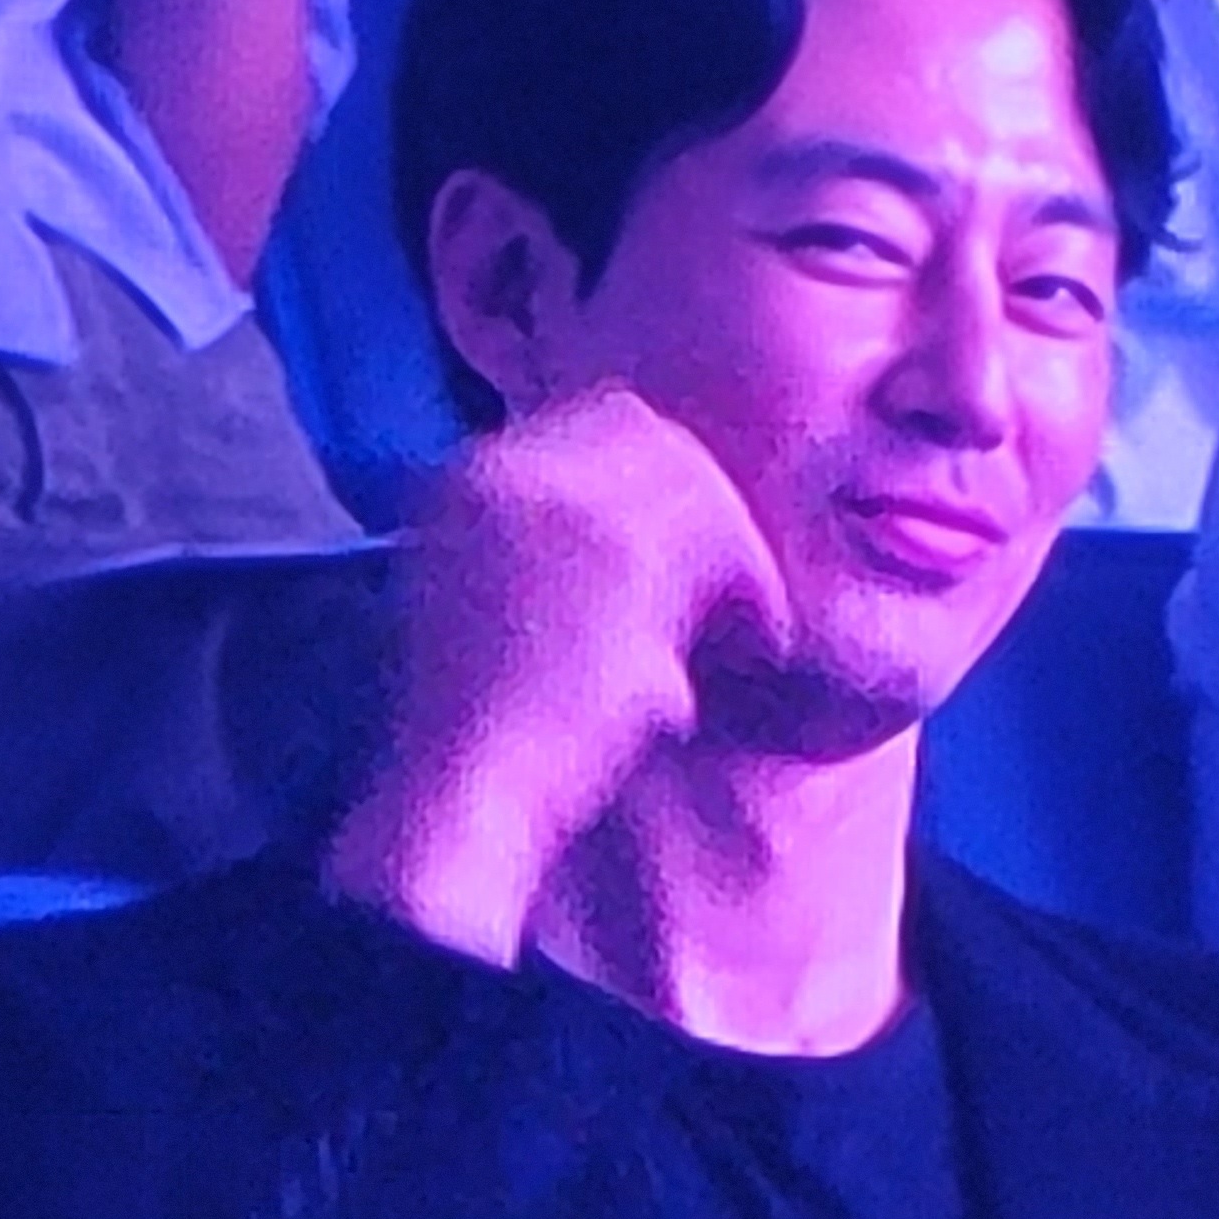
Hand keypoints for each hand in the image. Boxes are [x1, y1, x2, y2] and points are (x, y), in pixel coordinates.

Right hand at [322, 387, 791, 968]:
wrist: (457, 801)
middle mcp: (501, 470)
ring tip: (755, 633)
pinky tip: (762, 651)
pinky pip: (724, 544)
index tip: (702, 543)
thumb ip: (545, 554)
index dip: (664, 477)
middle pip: (656, 438)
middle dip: (712, 510)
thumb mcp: (485, 614)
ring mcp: (557, 502)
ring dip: (740, 561)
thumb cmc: (478, 743)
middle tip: (743, 591)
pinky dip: (754, 597)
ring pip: (700, 489)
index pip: (597, 418)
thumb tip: (650, 547)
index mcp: (461, 481)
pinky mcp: (616, 553)